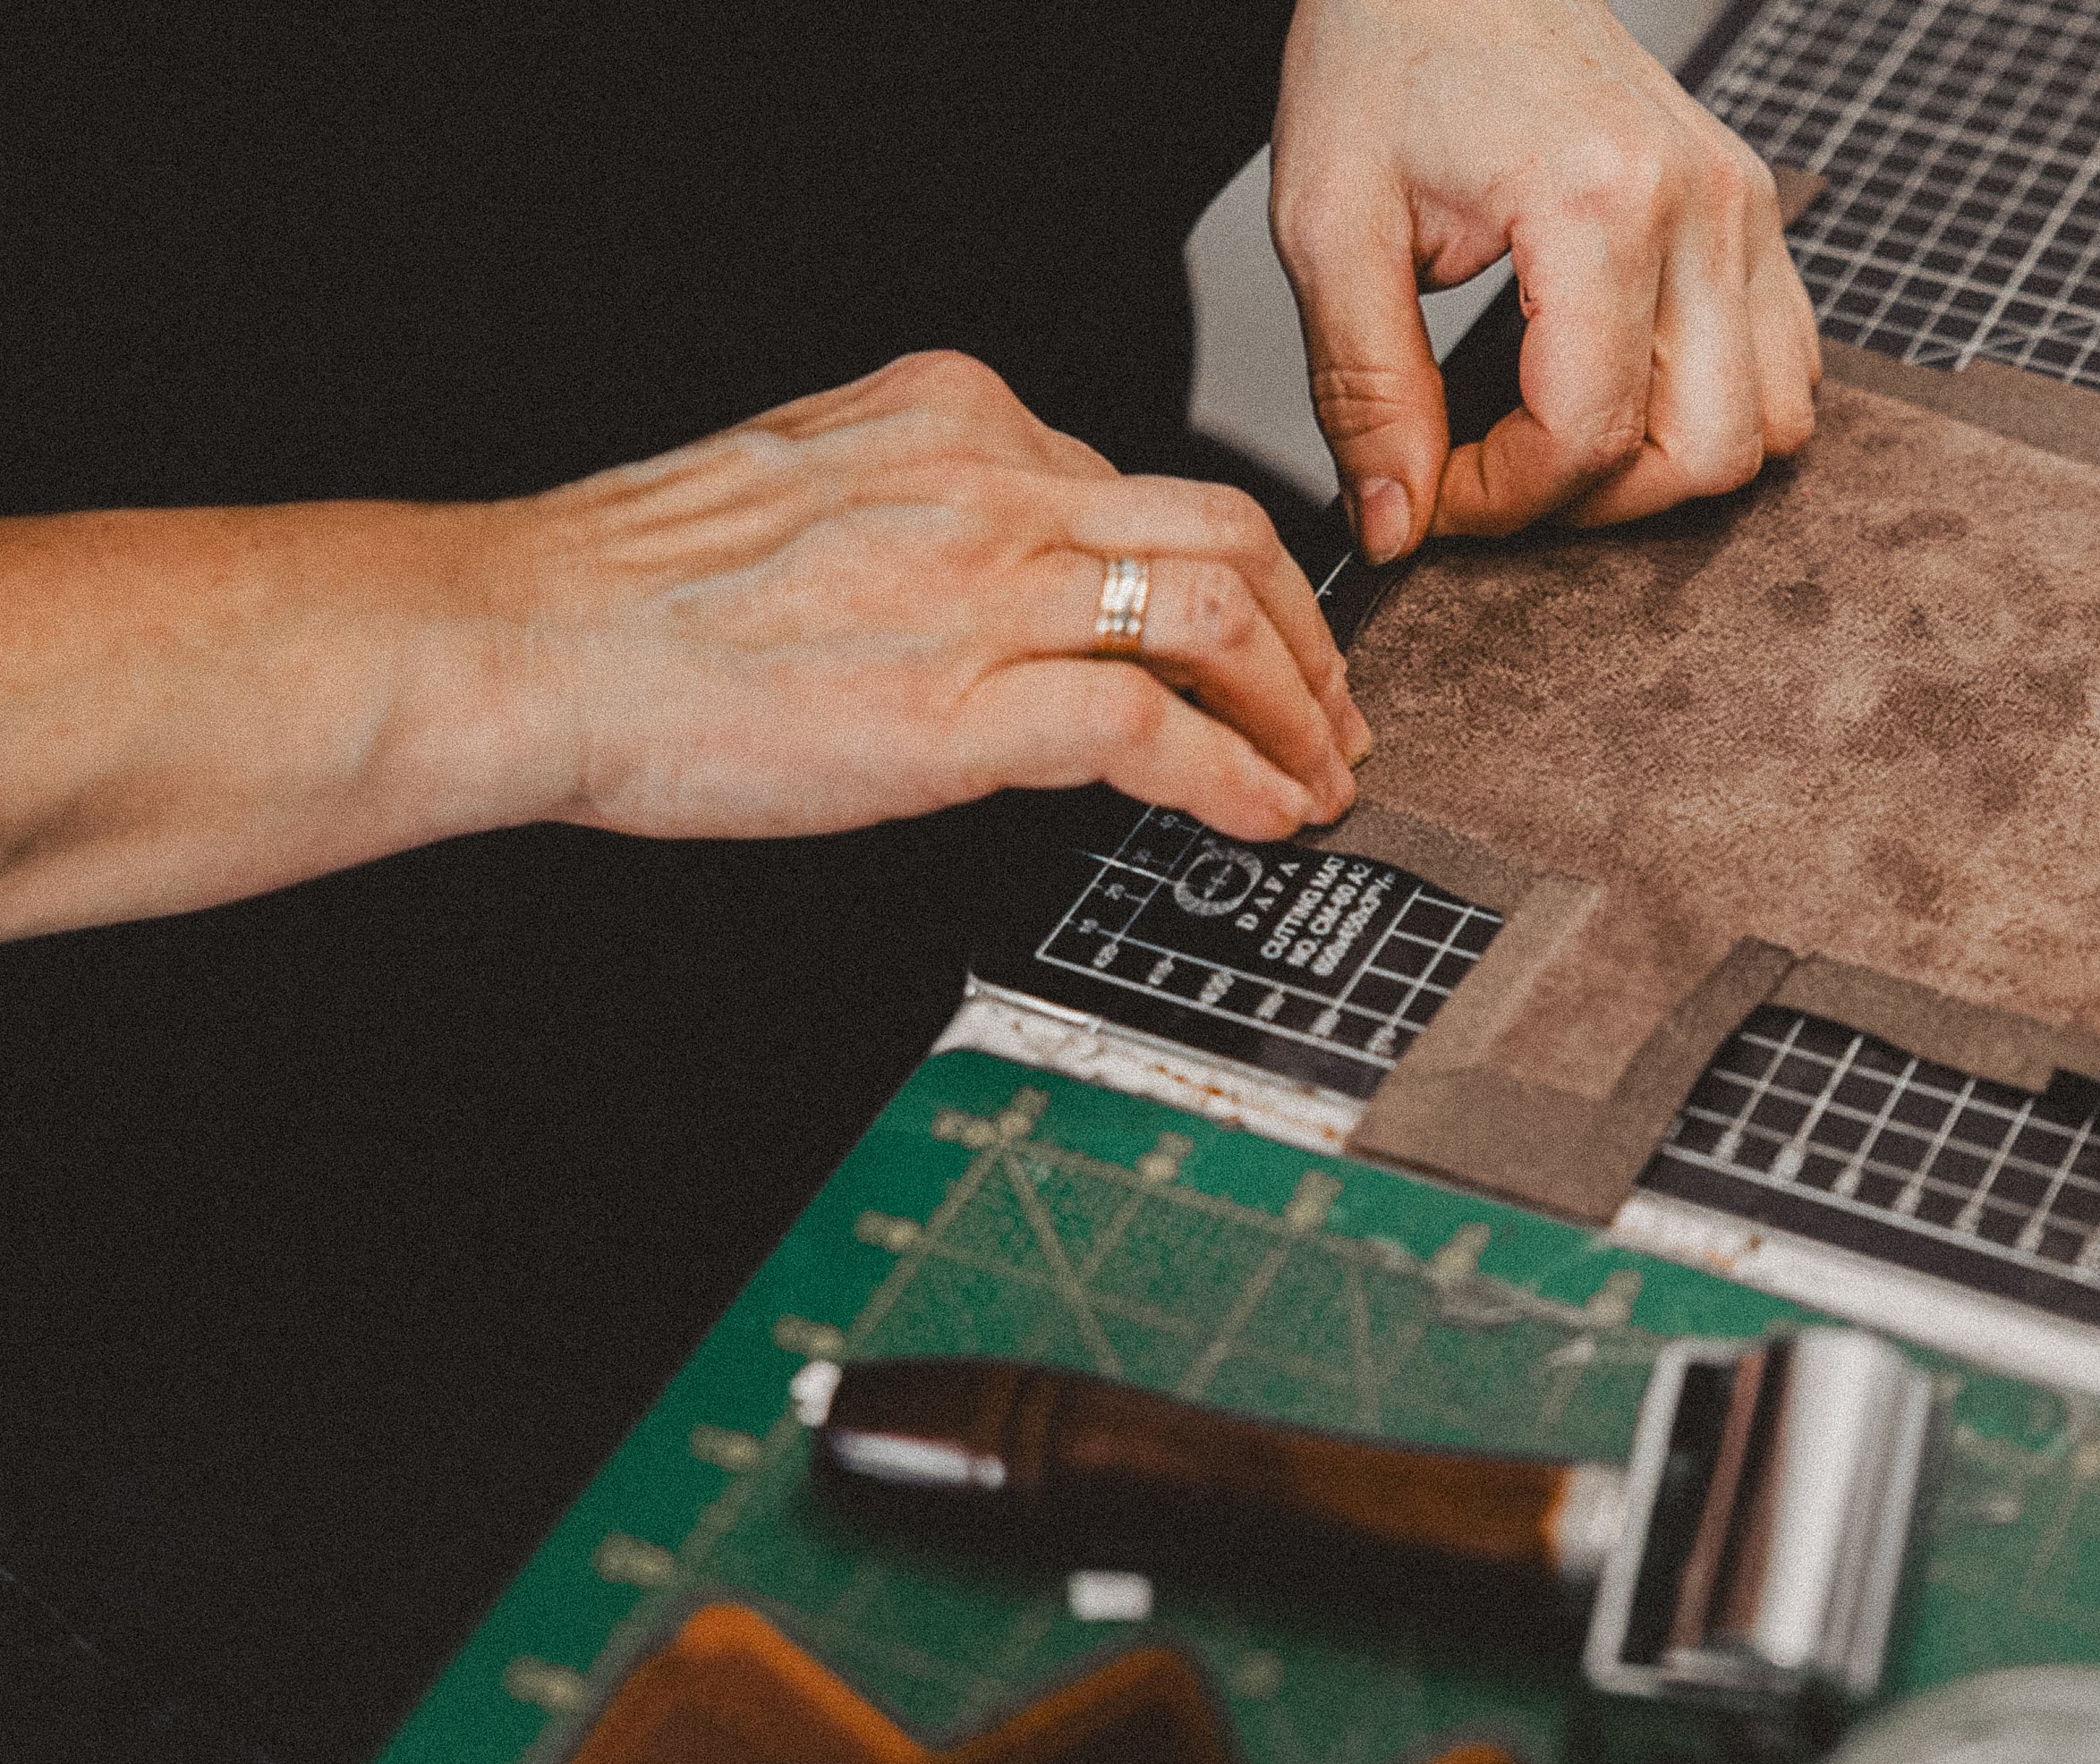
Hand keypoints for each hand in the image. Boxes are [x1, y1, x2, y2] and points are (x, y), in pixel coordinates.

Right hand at [514, 351, 1369, 844]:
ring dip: (1297, 704)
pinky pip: (1153, 731)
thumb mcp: (811, 488)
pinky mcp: (963, 705)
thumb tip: (1015, 579)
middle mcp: (990, 481)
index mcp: (954, 417)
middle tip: (1327, 700)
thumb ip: (929, 510)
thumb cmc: (638, 586)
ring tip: (1318, 767)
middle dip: (1305, 626)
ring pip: (1216, 615)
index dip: (1222, 571)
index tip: (1248, 628)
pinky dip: (1237, 775)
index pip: (1140, 485)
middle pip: (1225, 525)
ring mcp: (985, 590)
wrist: (531, 637)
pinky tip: (1265, 813)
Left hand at [1271, 0, 1820, 559]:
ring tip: (1556, 436)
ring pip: (1767, 425)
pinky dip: (1710, 409)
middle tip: (1494, 473)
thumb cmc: (1388, 54)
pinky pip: (1785, 365)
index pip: (1584, 435)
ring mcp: (1744, 206)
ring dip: (1661, 465)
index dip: (1500, 502)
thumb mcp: (1329, 228)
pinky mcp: (1754, 211)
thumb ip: (1365, 391)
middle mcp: (1701, 202)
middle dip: (1590, 502)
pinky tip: (1615, 389)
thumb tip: (1396, 525)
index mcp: (1598, 199)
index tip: (1430, 492)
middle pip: (1703, 454)